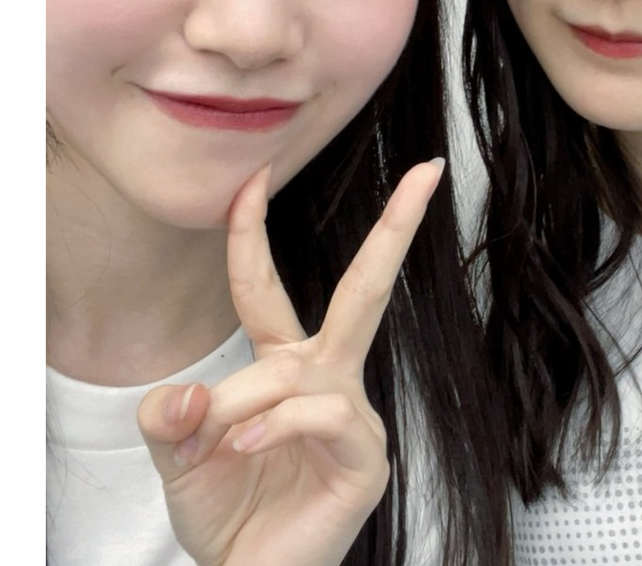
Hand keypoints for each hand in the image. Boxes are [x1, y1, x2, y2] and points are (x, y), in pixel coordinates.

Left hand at [137, 158, 445, 565]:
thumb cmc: (227, 513)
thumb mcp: (178, 456)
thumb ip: (168, 416)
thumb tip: (186, 390)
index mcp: (284, 364)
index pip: (265, 288)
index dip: (252, 232)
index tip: (253, 177)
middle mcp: (326, 375)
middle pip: (364, 287)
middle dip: (396, 227)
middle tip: (428, 172)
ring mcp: (352, 412)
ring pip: (304, 365)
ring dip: (244, 400)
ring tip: (217, 442)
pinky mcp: (365, 454)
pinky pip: (321, 411)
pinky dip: (274, 424)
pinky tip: (247, 448)